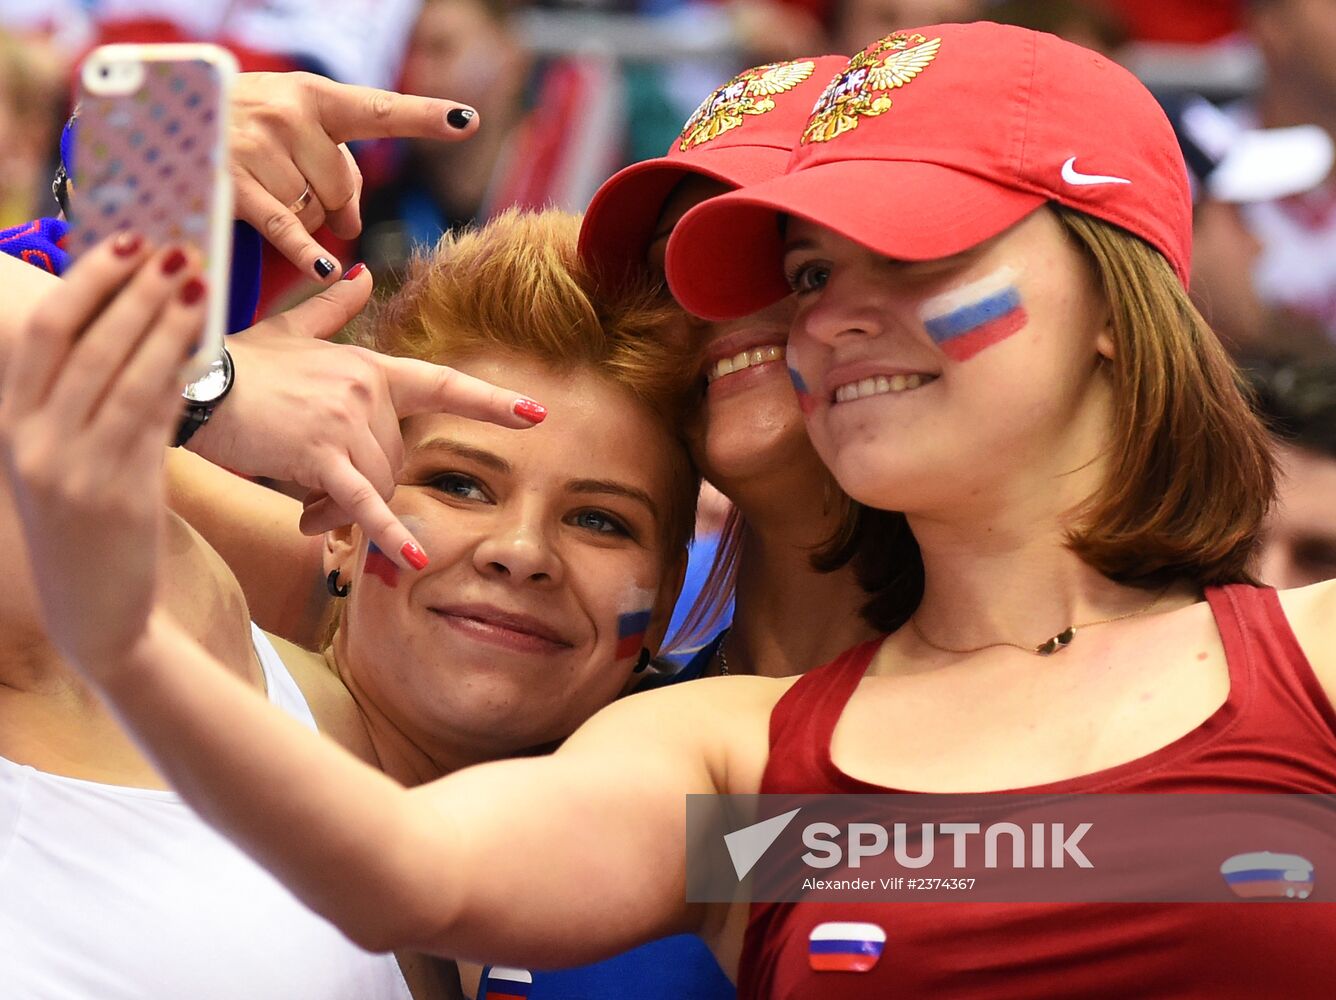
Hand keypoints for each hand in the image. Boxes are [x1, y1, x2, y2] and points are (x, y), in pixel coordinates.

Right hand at [0, 233, 203, 672]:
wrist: (96, 618)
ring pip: (119, 372)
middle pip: (79, 341)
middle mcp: (33, 441)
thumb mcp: (67, 463)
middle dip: (127, 286)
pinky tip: (203, 344)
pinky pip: (151, 417)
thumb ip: (84, 405)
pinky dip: (177, 372)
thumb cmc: (92, 532)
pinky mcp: (116, 495)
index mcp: (16, 425)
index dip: (85, 280)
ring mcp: (71, 468)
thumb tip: (133, 330)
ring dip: (161, 319)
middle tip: (174, 245)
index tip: (127, 241)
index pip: (43, 333)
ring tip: (197, 279)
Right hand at [188, 267, 546, 570]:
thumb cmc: (236, 362)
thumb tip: (360, 274)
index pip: (442, 385)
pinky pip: (361, 501)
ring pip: (374, 485)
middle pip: (394, 461)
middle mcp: (366, 389)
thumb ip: (332, 310)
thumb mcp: (289, 331)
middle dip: (362, 487)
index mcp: (368, 366)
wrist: (187, 381)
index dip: (490, 402)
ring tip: (305, 512)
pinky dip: (386, 532)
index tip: (536, 416)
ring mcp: (346, 419)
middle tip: (317, 500)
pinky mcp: (318, 453)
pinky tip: (412, 562)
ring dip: (341, 510)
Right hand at [230, 72, 479, 280]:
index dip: (427, 116)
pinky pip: (286, 229)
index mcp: (313, 95)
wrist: (153, 120)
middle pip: (344, 188)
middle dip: (331, 202)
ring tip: (261, 191)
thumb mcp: (288, 125)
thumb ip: (332, 165)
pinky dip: (305, 252)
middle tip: (297, 189)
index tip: (468, 121)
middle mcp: (288, 114)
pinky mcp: (232, 184)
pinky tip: (323, 269)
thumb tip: (351, 227)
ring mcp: (258, 146)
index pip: (380, 111)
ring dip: (301, 218)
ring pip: (315, 213)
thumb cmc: (236, 126)